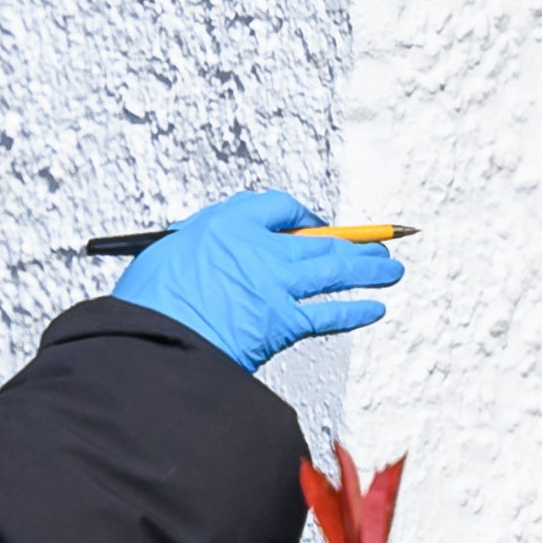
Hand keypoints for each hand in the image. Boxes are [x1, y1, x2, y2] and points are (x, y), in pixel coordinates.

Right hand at [109, 190, 400, 373]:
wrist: (154, 335)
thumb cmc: (149, 300)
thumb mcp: (163, 255)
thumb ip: (196, 248)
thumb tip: (213, 256)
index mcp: (227, 223)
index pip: (275, 207)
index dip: (300, 215)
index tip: (310, 224)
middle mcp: (260, 247)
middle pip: (318, 237)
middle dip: (352, 241)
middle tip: (378, 242)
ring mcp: (276, 284)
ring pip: (334, 269)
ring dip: (368, 268)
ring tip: (392, 268)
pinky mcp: (283, 321)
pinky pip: (329, 313)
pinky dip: (355, 310)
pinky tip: (376, 308)